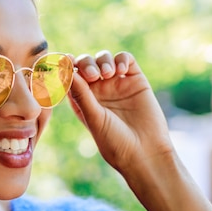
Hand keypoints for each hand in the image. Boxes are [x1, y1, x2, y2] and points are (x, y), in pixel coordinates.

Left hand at [67, 50, 173, 175]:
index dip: (66, 67)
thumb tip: (68, 73)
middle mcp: (98, 91)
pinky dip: (122, 59)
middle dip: (86, 64)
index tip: (66, 61)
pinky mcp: (135, 80)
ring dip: (103, 60)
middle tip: (92, 75)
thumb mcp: (94, 118)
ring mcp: (116, 84)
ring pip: (104, 59)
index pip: (70, 77)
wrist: (145, 151)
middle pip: (86, 64)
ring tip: (108, 73)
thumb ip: (82, 95)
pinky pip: (126, 60)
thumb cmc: (115, 141)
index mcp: (82, 100)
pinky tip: (121, 70)